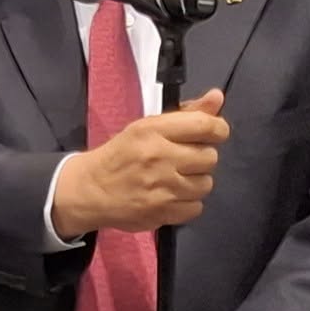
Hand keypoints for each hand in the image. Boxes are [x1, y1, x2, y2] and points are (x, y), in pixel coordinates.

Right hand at [52, 88, 229, 237]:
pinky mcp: (162, 212)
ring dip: (196, 181)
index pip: (205, 125)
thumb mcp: (147, 127)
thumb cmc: (121, 154)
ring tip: (177, 179)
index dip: (218, 129)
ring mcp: (161, 187)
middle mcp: (159, 157)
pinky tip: (172, 196)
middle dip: (201, 158)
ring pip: (206, 184)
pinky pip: (196, 207)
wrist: (91, 190)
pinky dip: (188, 203)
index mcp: (153, 130)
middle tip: (185, 160)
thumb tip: (217, 97)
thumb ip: (186, 113)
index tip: (214, 134)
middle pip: (210, 157)